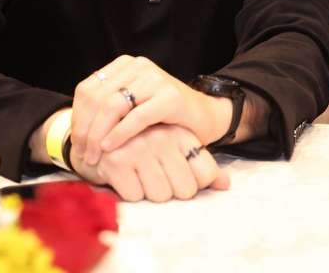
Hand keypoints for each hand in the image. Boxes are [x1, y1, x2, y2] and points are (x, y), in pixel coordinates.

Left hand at [70, 55, 230, 166]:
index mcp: (126, 65)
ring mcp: (156, 79)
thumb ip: (107, 108)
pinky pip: (135, 117)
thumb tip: (74, 128)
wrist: (205, 117)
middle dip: (86, 130)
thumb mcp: (131, 106)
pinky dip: (119, 134)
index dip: (77, 117)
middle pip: (98, 98)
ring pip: (113, 106)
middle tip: (83, 154)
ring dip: (98, 134)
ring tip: (95, 155)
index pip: (88, 89)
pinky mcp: (170, 97)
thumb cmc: (164, 117)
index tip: (76, 143)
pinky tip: (110, 148)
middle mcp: (139, 66)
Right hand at [72, 124, 229, 202]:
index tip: (183, 178)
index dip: (194, 183)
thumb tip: (226, 185)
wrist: (102, 135)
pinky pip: (135, 196)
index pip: (206, 174)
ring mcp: (139, 147)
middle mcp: (163, 137)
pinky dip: (130, 191)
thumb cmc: (146, 146)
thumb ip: (203, 168)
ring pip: (161, 196)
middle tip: (158, 179)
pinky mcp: (116, 160)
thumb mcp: (178, 149)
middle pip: (186, 190)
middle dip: (172, 191)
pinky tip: (124, 175)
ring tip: (140, 175)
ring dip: (150, 193)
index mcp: (182, 133)